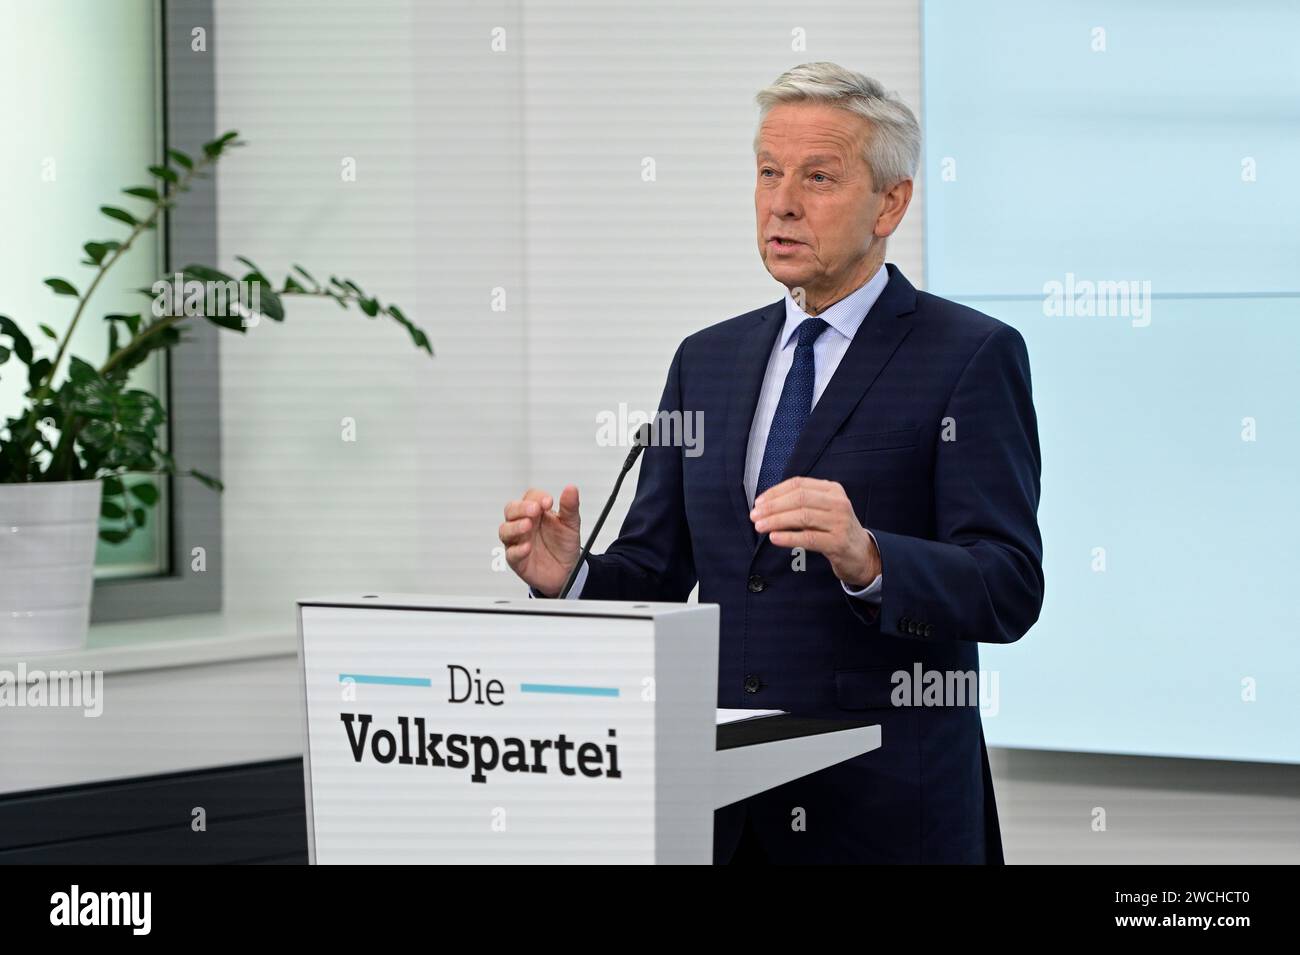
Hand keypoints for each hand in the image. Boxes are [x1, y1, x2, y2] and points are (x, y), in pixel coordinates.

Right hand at [500, 485, 581, 596]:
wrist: (566, 571)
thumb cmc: (563, 545)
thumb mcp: (571, 524)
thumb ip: (570, 507)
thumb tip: (571, 489)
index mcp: (537, 513)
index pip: (530, 497)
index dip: (538, 497)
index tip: (548, 501)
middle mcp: (524, 524)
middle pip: (512, 510)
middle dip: (521, 508)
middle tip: (534, 510)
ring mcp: (518, 541)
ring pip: (505, 530)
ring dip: (515, 526)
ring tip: (528, 525)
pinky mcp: (517, 559)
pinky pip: (511, 553)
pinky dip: (518, 550)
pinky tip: (527, 547)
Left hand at [750, 477, 879, 586]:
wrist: (862, 554)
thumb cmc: (835, 530)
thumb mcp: (823, 509)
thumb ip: (801, 503)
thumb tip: (766, 505)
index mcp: (832, 490)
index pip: (798, 484)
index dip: (775, 492)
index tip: (759, 503)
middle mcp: (838, 503)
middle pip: (799, 499)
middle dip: (773, 507)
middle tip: (755, 516)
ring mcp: (840, 522)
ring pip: (802, 517)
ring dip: (776, 521)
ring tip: (760, 527)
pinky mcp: (838, 542)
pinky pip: (809, 538)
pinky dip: (789, 538)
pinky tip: (774, 538)